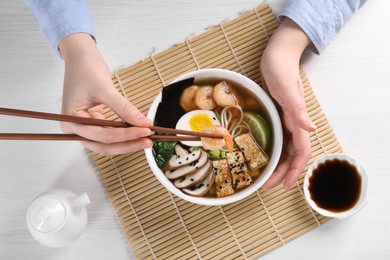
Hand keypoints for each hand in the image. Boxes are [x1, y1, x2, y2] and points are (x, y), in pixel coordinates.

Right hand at [59, 33, 152, 154]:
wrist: (81, 57)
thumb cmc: (85, 68)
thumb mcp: (105, 88)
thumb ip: (124, 108)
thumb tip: (143, 122)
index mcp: (70, 121)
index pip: (102, 136)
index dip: (125, 135)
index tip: (144, 130)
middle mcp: (74, 128)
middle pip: (103, 145)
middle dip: (127, 144)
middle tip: (148, 140)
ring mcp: (83, 128)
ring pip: (107, 143)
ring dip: (126, 142)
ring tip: (145, 138)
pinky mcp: (93, 124)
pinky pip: (109, 135)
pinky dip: (123, 134)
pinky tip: (137, 132)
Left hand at [260, 18, 315, 190]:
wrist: (277, 55)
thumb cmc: (281, 69)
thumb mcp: (287, 90)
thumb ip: (298, 111)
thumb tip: (311, 131)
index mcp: (297, 121)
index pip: (300, 152)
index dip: (294, 170)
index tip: (285, 186)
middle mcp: (293, 123)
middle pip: (291, 155)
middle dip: (281, 173)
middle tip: (266, 187)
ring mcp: (284, 119)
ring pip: (283, 148)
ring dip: (276, 164)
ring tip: (262, 177)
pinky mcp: (276, 114)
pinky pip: (276, 137)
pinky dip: (271, 149)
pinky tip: (261, 154)